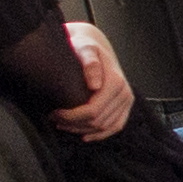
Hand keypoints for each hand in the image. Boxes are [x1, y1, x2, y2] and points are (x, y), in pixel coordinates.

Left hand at [55, 20, 137, 140]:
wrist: (96, 46)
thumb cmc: (86, 48)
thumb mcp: (84, 48)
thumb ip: (90, 63)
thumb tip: (94, 85)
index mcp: (115, 81)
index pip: (93, 111)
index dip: (72, 117)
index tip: (55, 113)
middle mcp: (124, 92)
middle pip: (97, 121)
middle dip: (74, 124)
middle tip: (55, 118)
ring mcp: (126, 101)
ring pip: (105, 127)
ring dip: (82, 130)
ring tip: (64, 124)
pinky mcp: (125, 106)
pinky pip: (116, 127)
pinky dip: (100, 134)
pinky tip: (84, 135)